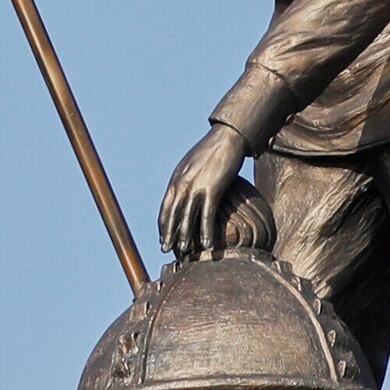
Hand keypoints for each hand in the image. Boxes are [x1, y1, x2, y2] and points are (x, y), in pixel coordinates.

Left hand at [158, 123, 247, 260]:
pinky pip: (207, 215)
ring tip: (184, 251)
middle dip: (168, 234)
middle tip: (165, 250)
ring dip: (184, 236)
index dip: (163, 224)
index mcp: (177, 179)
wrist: (227, 138)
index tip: (162, 237)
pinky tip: (207, 244)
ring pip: (187, 217)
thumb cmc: (212, 151)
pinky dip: (205, 231)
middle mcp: (182, 184)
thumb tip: (182, 190)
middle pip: (172, 214)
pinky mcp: (212, 189)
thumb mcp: (192, 165)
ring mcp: (196, 187)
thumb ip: (185, 179)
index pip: (165, 207)